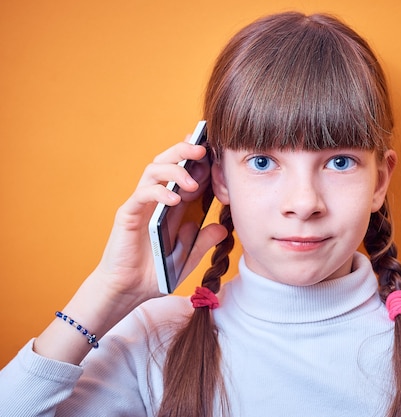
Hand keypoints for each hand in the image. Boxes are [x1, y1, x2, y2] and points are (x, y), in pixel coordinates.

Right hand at [94, 141, 226, 307]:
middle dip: (184, 150)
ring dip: (174, 170)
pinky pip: (141, 195)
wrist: (130, 291)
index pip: (184, 171)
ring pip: (153, 171)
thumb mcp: (188, 257)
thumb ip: (203, 241)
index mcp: (172, 203)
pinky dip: (158, 192)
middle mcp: (156, 198)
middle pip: (166, 160)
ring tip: (192, 182)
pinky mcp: (128, 215)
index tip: (216, 150)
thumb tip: (223, 227)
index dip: (198, 158)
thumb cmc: (156, 272)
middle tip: (203, 149)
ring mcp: (141, 204)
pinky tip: (174, 199)